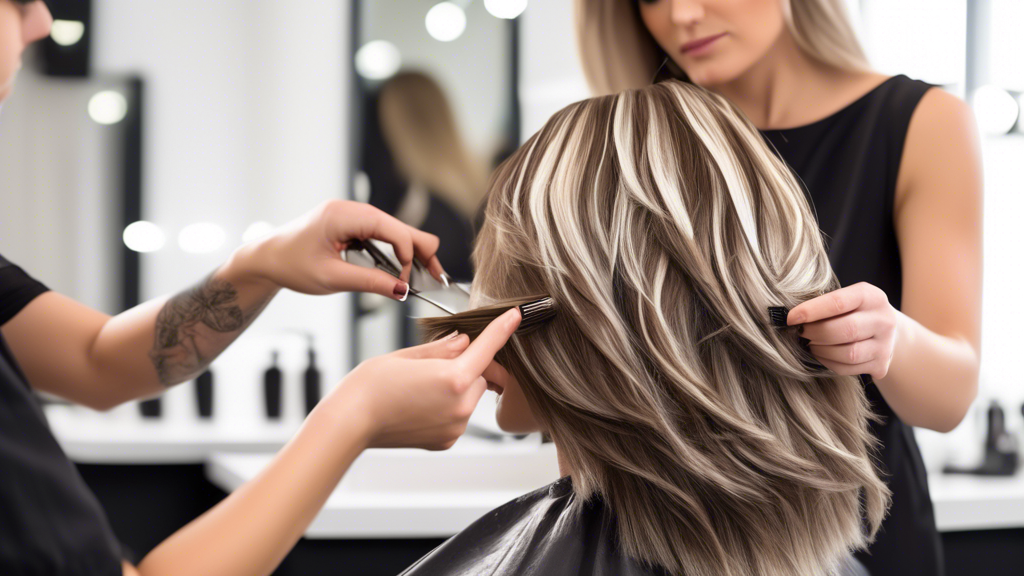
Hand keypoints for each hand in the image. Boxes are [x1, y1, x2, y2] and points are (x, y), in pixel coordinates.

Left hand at [238, 200, 445, 299]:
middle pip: (401, 226)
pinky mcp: (353, 225)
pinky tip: (403, 270)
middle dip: (420, 252)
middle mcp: (352, 210)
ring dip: (410, 253)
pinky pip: (384, 235)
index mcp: (344, 215)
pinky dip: (396, 252)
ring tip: (422, 277)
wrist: (266, 258)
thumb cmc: (290, 265)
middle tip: (435, 277)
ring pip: (396, 231)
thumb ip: (369, 282)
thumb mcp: (331, 278)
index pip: (392, 229)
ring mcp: (353, 216)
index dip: (408, 254)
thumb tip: (402, 290)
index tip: (407, 281)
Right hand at [324, 307, 521, 449]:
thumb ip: (441, 349)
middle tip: (433, 364)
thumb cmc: (369, 387)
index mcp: (452, 378)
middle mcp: (460, 406)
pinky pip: (458, 415)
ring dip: (457, 387)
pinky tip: (420, 404)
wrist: (349, 423)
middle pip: (479, 375)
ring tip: (420, 387)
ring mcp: (454, 427)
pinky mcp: (447, 441)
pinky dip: (448, 406)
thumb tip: (464, 342)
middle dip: (465, 366)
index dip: (502, 329)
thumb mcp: (405, 355)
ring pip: (470, 396)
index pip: (487, 348)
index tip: (516, 316)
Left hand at [787, 282, 899, 380]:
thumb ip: (825, 304)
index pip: (838, 303)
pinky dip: (829, 363)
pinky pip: (848, 368)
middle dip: (815, 333)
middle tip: (801, 333)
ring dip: (821, 351)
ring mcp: (886, 344)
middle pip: (845, 330)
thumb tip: (792, 317)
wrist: (888, 331)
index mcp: (871, 296)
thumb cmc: (855, 312)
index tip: (791, 318)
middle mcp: (883, 319)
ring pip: (848, 353)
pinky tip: (822, 355)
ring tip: (810, 345)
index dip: (810, 311)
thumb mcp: (847, 300)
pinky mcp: (881, 364)